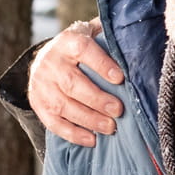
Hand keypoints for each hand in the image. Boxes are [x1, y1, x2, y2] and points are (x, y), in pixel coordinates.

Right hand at [30, 19, 125, 146]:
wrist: (46, 58)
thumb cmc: (81, 49)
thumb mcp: (92, 35)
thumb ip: (110, 38)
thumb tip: (138, 45)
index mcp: (67, 41)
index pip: (83, 49)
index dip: (101, 64)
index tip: (120, 78)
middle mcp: (50, 62)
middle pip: (72, 83)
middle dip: (97, 99)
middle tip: (118, 110)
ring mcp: (41, 84)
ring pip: (62, 105)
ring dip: (88, 119)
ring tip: (109, 127)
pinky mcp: (37, 103)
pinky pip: (53, 122)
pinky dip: (73, 133)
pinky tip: (91, 139)